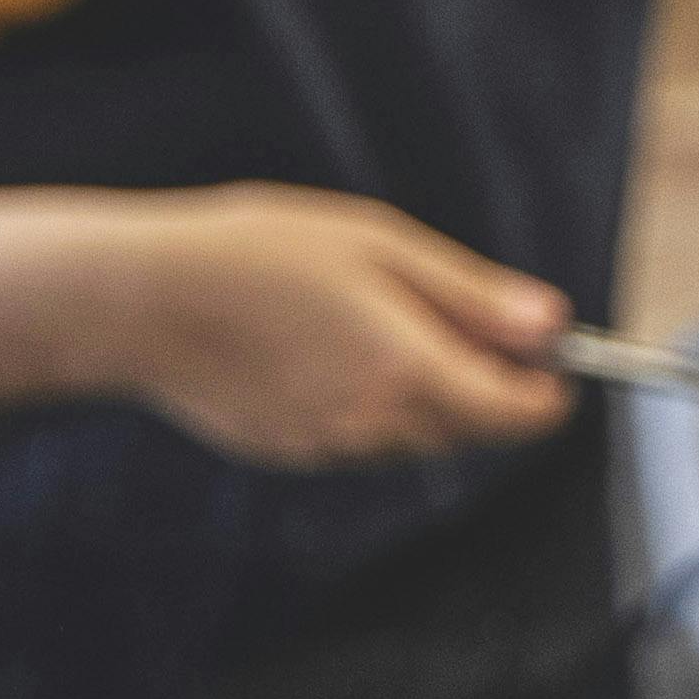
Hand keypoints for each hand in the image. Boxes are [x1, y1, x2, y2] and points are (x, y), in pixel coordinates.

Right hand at [88, 189, 570, 468]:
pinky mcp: (283, 449)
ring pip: (414, 437)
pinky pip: (358, 438)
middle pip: (470, 430)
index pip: (515, 415)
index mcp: (408, 373)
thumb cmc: (262, 255)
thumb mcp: (385, 249)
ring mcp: (323, 446)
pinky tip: (336, 348)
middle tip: (475, 322)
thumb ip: (475, 298)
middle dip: (492, 388)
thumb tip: (554, 327)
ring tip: (391, 320)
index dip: (549, 392)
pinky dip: (374, 405)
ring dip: (431, 397)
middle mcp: (371, 426)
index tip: (558, 363)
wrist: (140, 301)